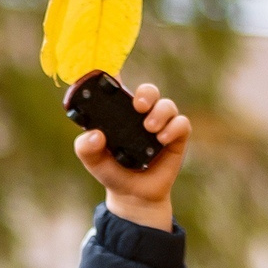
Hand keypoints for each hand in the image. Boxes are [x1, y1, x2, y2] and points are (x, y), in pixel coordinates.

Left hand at [76, 81, 189, 232]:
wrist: (133, 196)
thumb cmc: (112, 173)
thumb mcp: (93, 161)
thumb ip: (85, 147)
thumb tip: (95, 134)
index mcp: (119, 113)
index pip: (119, 88)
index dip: (115, 75)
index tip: (112, 72)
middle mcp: (141, 115)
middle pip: (148, 91)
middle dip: (146, 93)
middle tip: (138, 106)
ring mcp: (160, 125)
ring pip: (167, 104)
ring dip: (160, 112)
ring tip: (149, 129)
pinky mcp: (176, 138)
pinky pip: (181, 123)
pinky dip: (173, 128)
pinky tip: (162, 139)